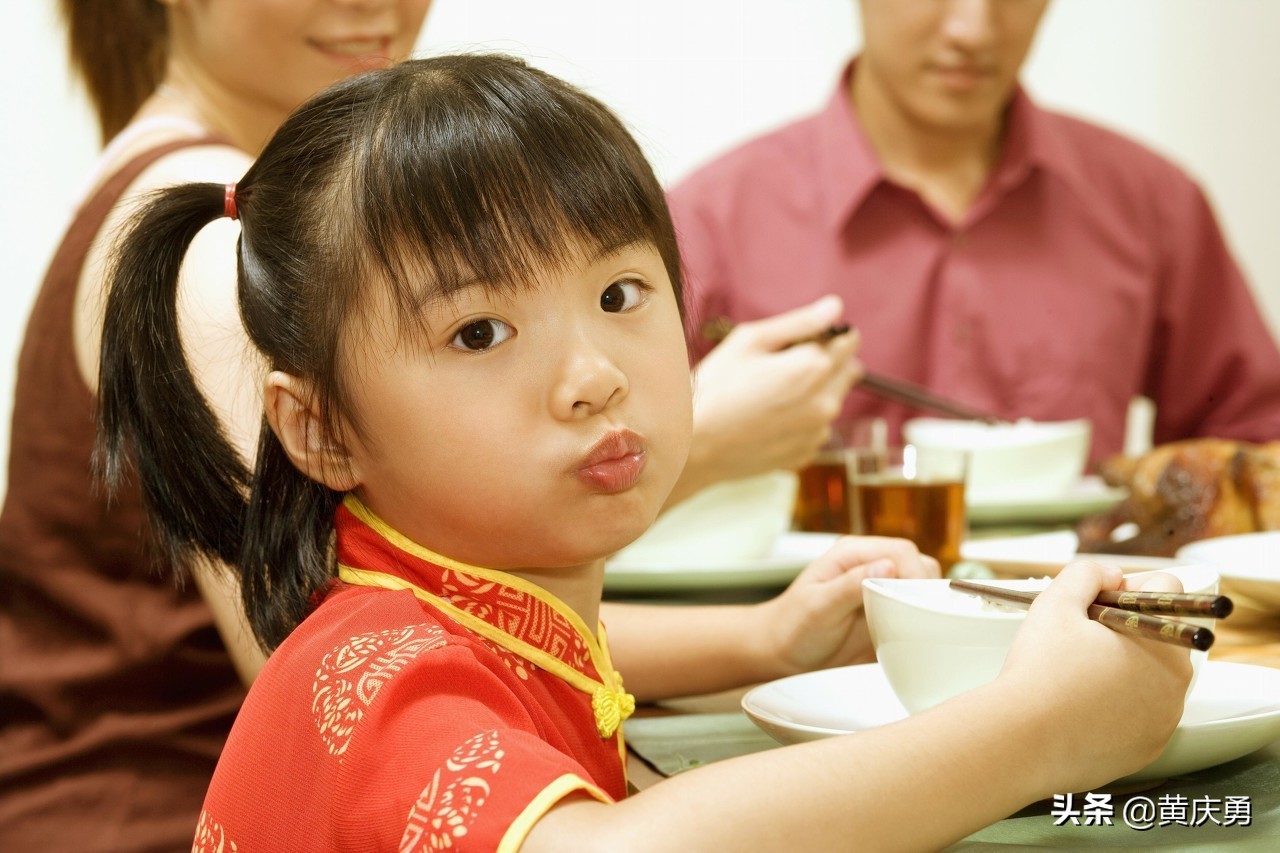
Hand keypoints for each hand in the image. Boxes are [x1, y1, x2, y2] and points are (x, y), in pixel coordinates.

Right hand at [681, 296, 861, 496]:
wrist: (693, 447)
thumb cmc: (715, 387)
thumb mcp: (750, 341)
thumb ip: (799, 322)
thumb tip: (836, 307)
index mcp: (813, 368)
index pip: (848, 340)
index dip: (829, 334)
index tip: (806, 338)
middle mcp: (825, 403)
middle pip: (849, 371)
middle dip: (828, 363)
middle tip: (786, 365)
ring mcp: (817, 433)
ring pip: (832, 400)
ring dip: (815, 393)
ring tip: (771, 396)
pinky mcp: (806, 454)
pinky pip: (815, 428)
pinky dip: (801, 420)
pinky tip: (769, 419)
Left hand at [757, 536, 940, 676]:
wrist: (781, 653)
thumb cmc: (791, 626)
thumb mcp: (818, 606)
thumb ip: (850, 585)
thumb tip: (887, 566)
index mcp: (852, 554)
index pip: (901, 551)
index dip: (916, 573)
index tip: (919, 600)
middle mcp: (869, 567)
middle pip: (918, 566)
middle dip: (925, 589)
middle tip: (920, 617)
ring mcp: (880, 590)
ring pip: (921, 587)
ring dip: (925, 604)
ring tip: (918, 627)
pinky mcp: (885, 614)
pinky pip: (914, 611)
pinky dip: (920, 621)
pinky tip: (914, 637)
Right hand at [997, 561, 1192, 794]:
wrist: (1022, 740)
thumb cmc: (1040, 670)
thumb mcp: (1056, 602)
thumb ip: (1087, 573)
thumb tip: (1110, 574)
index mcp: (1163, 641)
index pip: (1166, 590)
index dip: (1126, 586)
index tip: (1094, 602)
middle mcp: (1176, 683)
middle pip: (1158, 635)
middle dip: (1123, 629)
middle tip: (1077, 640)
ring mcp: (1163, 721)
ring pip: (1148, 677)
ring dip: (1120, 669)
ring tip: (1073, 676)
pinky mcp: (1145, 750)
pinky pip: (1138, 716)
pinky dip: (1115, 708)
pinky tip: (1078, 706)